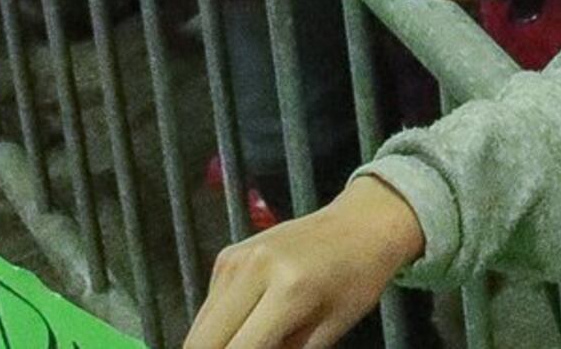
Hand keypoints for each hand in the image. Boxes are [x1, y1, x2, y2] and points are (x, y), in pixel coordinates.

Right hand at [182, 178, 426, 348]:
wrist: (362, 223)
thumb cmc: (356, 282)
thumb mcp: (328, 332)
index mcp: (288, 291)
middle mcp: (253, 269)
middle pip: (201, 341)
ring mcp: (235, 258)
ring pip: (198, 327)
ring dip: (217, 344)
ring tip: (253, 340)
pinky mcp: (227, 255)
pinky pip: (208, 307)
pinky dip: (219, 327)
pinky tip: (249, 324)